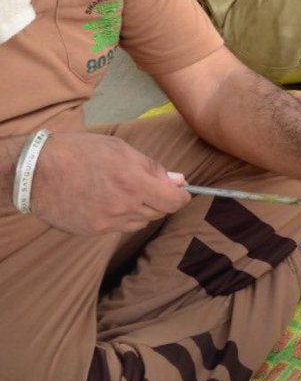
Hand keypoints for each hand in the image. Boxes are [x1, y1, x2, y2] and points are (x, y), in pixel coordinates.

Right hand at [30, 132, 190, 235]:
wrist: (37, 172)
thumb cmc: (79, 152)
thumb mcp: (120, 148)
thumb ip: (152, 167)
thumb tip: (178, 181)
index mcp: (134, 182)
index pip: (174, 202)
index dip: (182, 197)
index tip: (182, 192)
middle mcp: (124, 206)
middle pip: (159, 212)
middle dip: (160, 200)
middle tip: (148, 185)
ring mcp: (108, 223)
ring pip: (140, 222)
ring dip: (141, 209)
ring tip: (123, 190)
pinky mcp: (94, 232)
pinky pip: (120, 228)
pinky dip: (122, 217)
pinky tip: (108, 201)